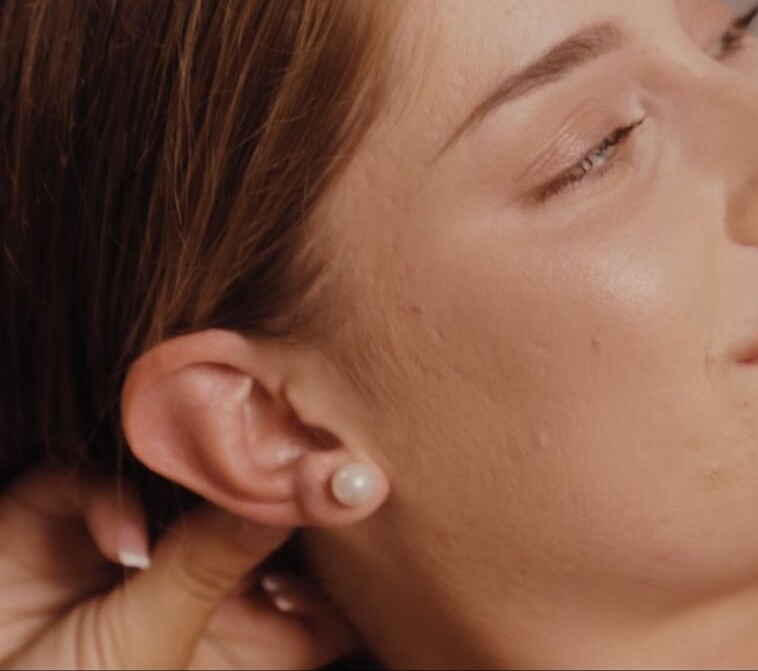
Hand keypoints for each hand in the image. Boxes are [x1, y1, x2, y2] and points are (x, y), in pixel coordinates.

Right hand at [0, 466, 356, 668]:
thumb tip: (301, 491)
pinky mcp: (56, 516)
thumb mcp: (158, 640)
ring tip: (209, 492)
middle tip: (292, 456)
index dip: (347, 543)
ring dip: (194, 478)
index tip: (363, 490)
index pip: (323, 580)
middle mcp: (198, 580)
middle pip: (258, 511)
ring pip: (183, 480)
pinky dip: (110, 500)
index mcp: (247, 630)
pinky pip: (96, 480)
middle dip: (271, 481)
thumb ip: (216, 561)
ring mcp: (132, 544)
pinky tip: (120, 544)